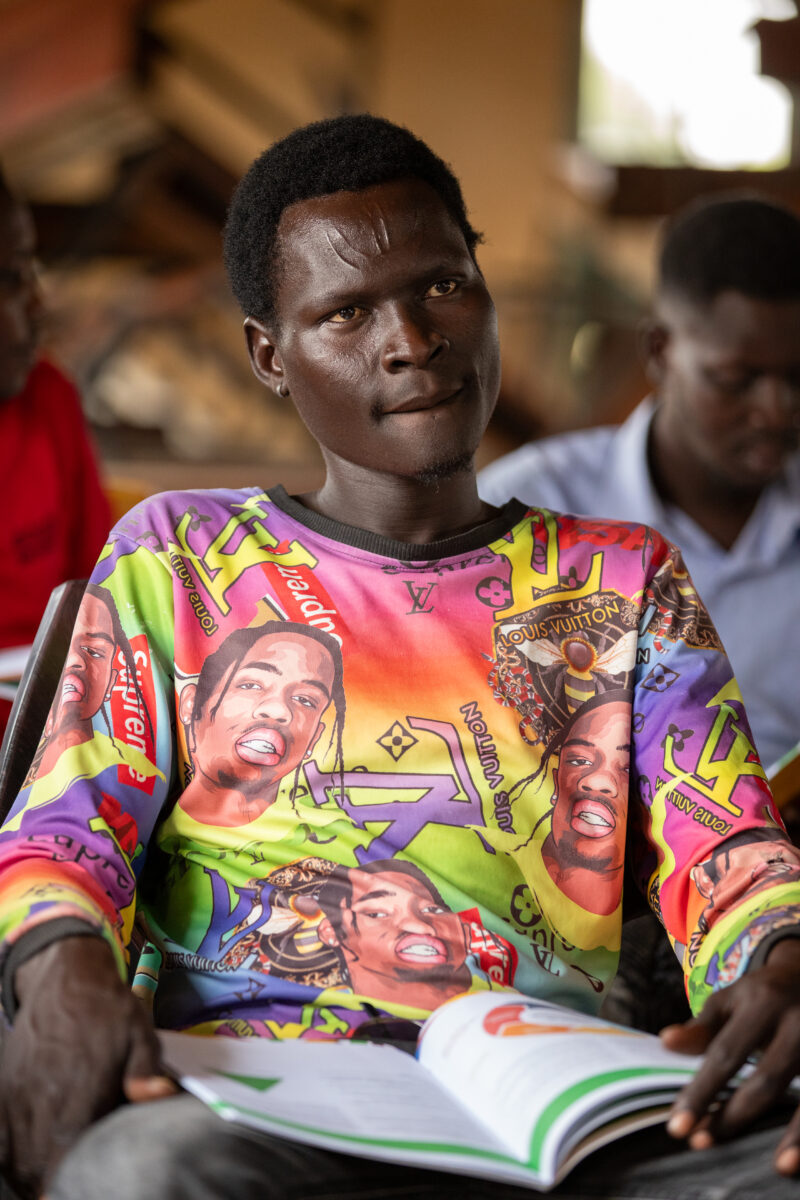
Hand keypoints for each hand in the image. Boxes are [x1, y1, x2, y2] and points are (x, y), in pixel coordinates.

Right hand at [0, 934, 176, 1197]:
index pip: (62, 1162)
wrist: (64, 978)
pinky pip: (3, 1139)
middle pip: (35, 1169)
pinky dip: (15, 1157)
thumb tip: (157, 1097)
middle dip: (51, 1186)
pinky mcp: (6, 1091)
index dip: (68, 1185)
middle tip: (72, 1187)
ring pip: (16, 1159)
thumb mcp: (139, 1033)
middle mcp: (40, 1104)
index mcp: (75, 1096)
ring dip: (33, 1175)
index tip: (83, 1187)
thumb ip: (145, 1071)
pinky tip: (33, 1162)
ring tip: (54, 1183)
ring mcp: (17, 1099)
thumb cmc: (108, 1009)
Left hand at [661, 938, 799, 1174]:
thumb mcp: (730, 1000)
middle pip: (765, 1080)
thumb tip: (666, 1043)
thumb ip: (702, 1028)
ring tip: (778, 1166)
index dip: (701, 1093)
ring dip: (794, 1135)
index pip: (726, 1054)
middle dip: (734, 1117)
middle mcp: (797, 1021)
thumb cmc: (762, 994)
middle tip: (703, 1143)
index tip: (677, 1127)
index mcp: (762, 1002)